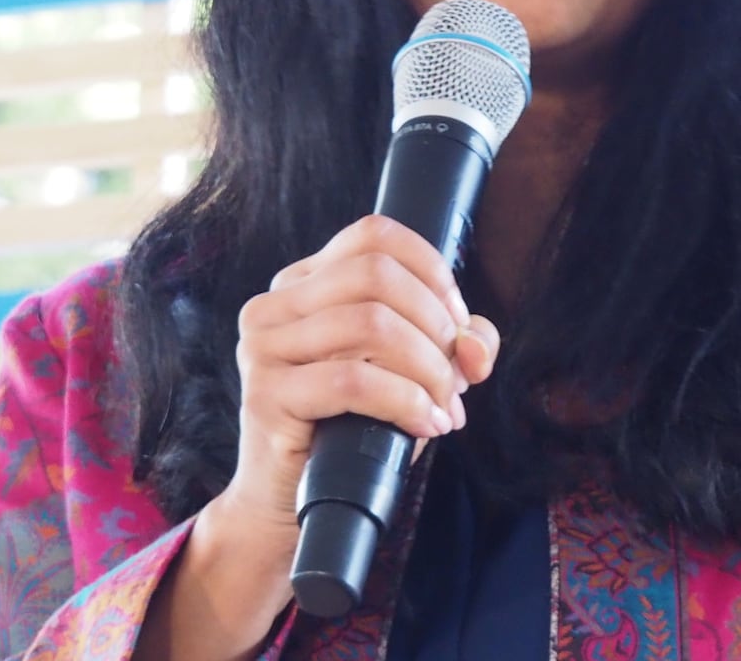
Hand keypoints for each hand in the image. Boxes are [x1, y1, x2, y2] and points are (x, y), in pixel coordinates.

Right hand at [138, 214, 499, 660]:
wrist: (289, 505)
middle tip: (456, 375)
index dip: (432, 271)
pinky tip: (426, 426)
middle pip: (377, 274)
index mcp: (305, 282)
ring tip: (444, 407)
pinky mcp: (266, 396)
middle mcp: (275, 303)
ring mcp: (263, 347)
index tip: (458, 324)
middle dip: (435, 323)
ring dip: (427, 368)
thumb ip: (452, 344)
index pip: (374, 235)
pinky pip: (354, 381)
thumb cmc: (352, 429)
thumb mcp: (409, 373)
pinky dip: (406, 401)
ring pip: (371, 324)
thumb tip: (477, 343)